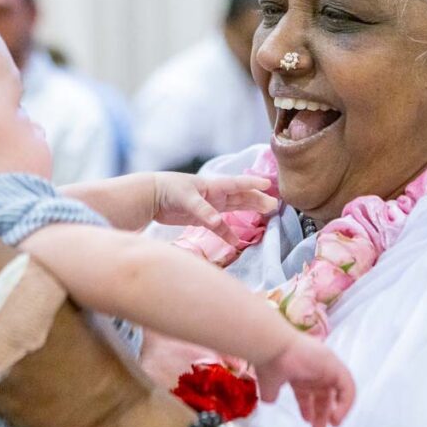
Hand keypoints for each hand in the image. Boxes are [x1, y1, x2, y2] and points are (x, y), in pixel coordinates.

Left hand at [152, 173, 276, 246]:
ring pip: (234, 208)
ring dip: (249, 211)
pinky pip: (219, 226)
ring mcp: (210, 206)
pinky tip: (235, 243)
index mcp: (213, 186)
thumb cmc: (169, 191)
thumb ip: (203, 211)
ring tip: (266, 214)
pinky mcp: (202, 218)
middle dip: (257, 199)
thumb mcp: (186, 199)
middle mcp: (214, 195)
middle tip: (275, 204)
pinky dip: (226, 234)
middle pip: (241, 197)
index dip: (253, 184)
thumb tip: (218, 223)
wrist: (151, 196)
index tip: (268, 184)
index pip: (237, 184)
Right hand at [254, 333, 355, 426]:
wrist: (274, 347)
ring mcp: (326, 366)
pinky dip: (345, 404)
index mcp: (299, 371)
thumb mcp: (269, 384)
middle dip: (321, 413)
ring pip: (336, 392)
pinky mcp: (336, 367)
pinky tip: (336, 417)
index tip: (307, 420)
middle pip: (322, 394)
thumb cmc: (270, 363)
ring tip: (331, 426)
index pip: (308, 391)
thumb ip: (271, 394)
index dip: (308, 406)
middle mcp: (314, 368)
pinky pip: (347, 388)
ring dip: (335, 411)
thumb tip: (270, 401)